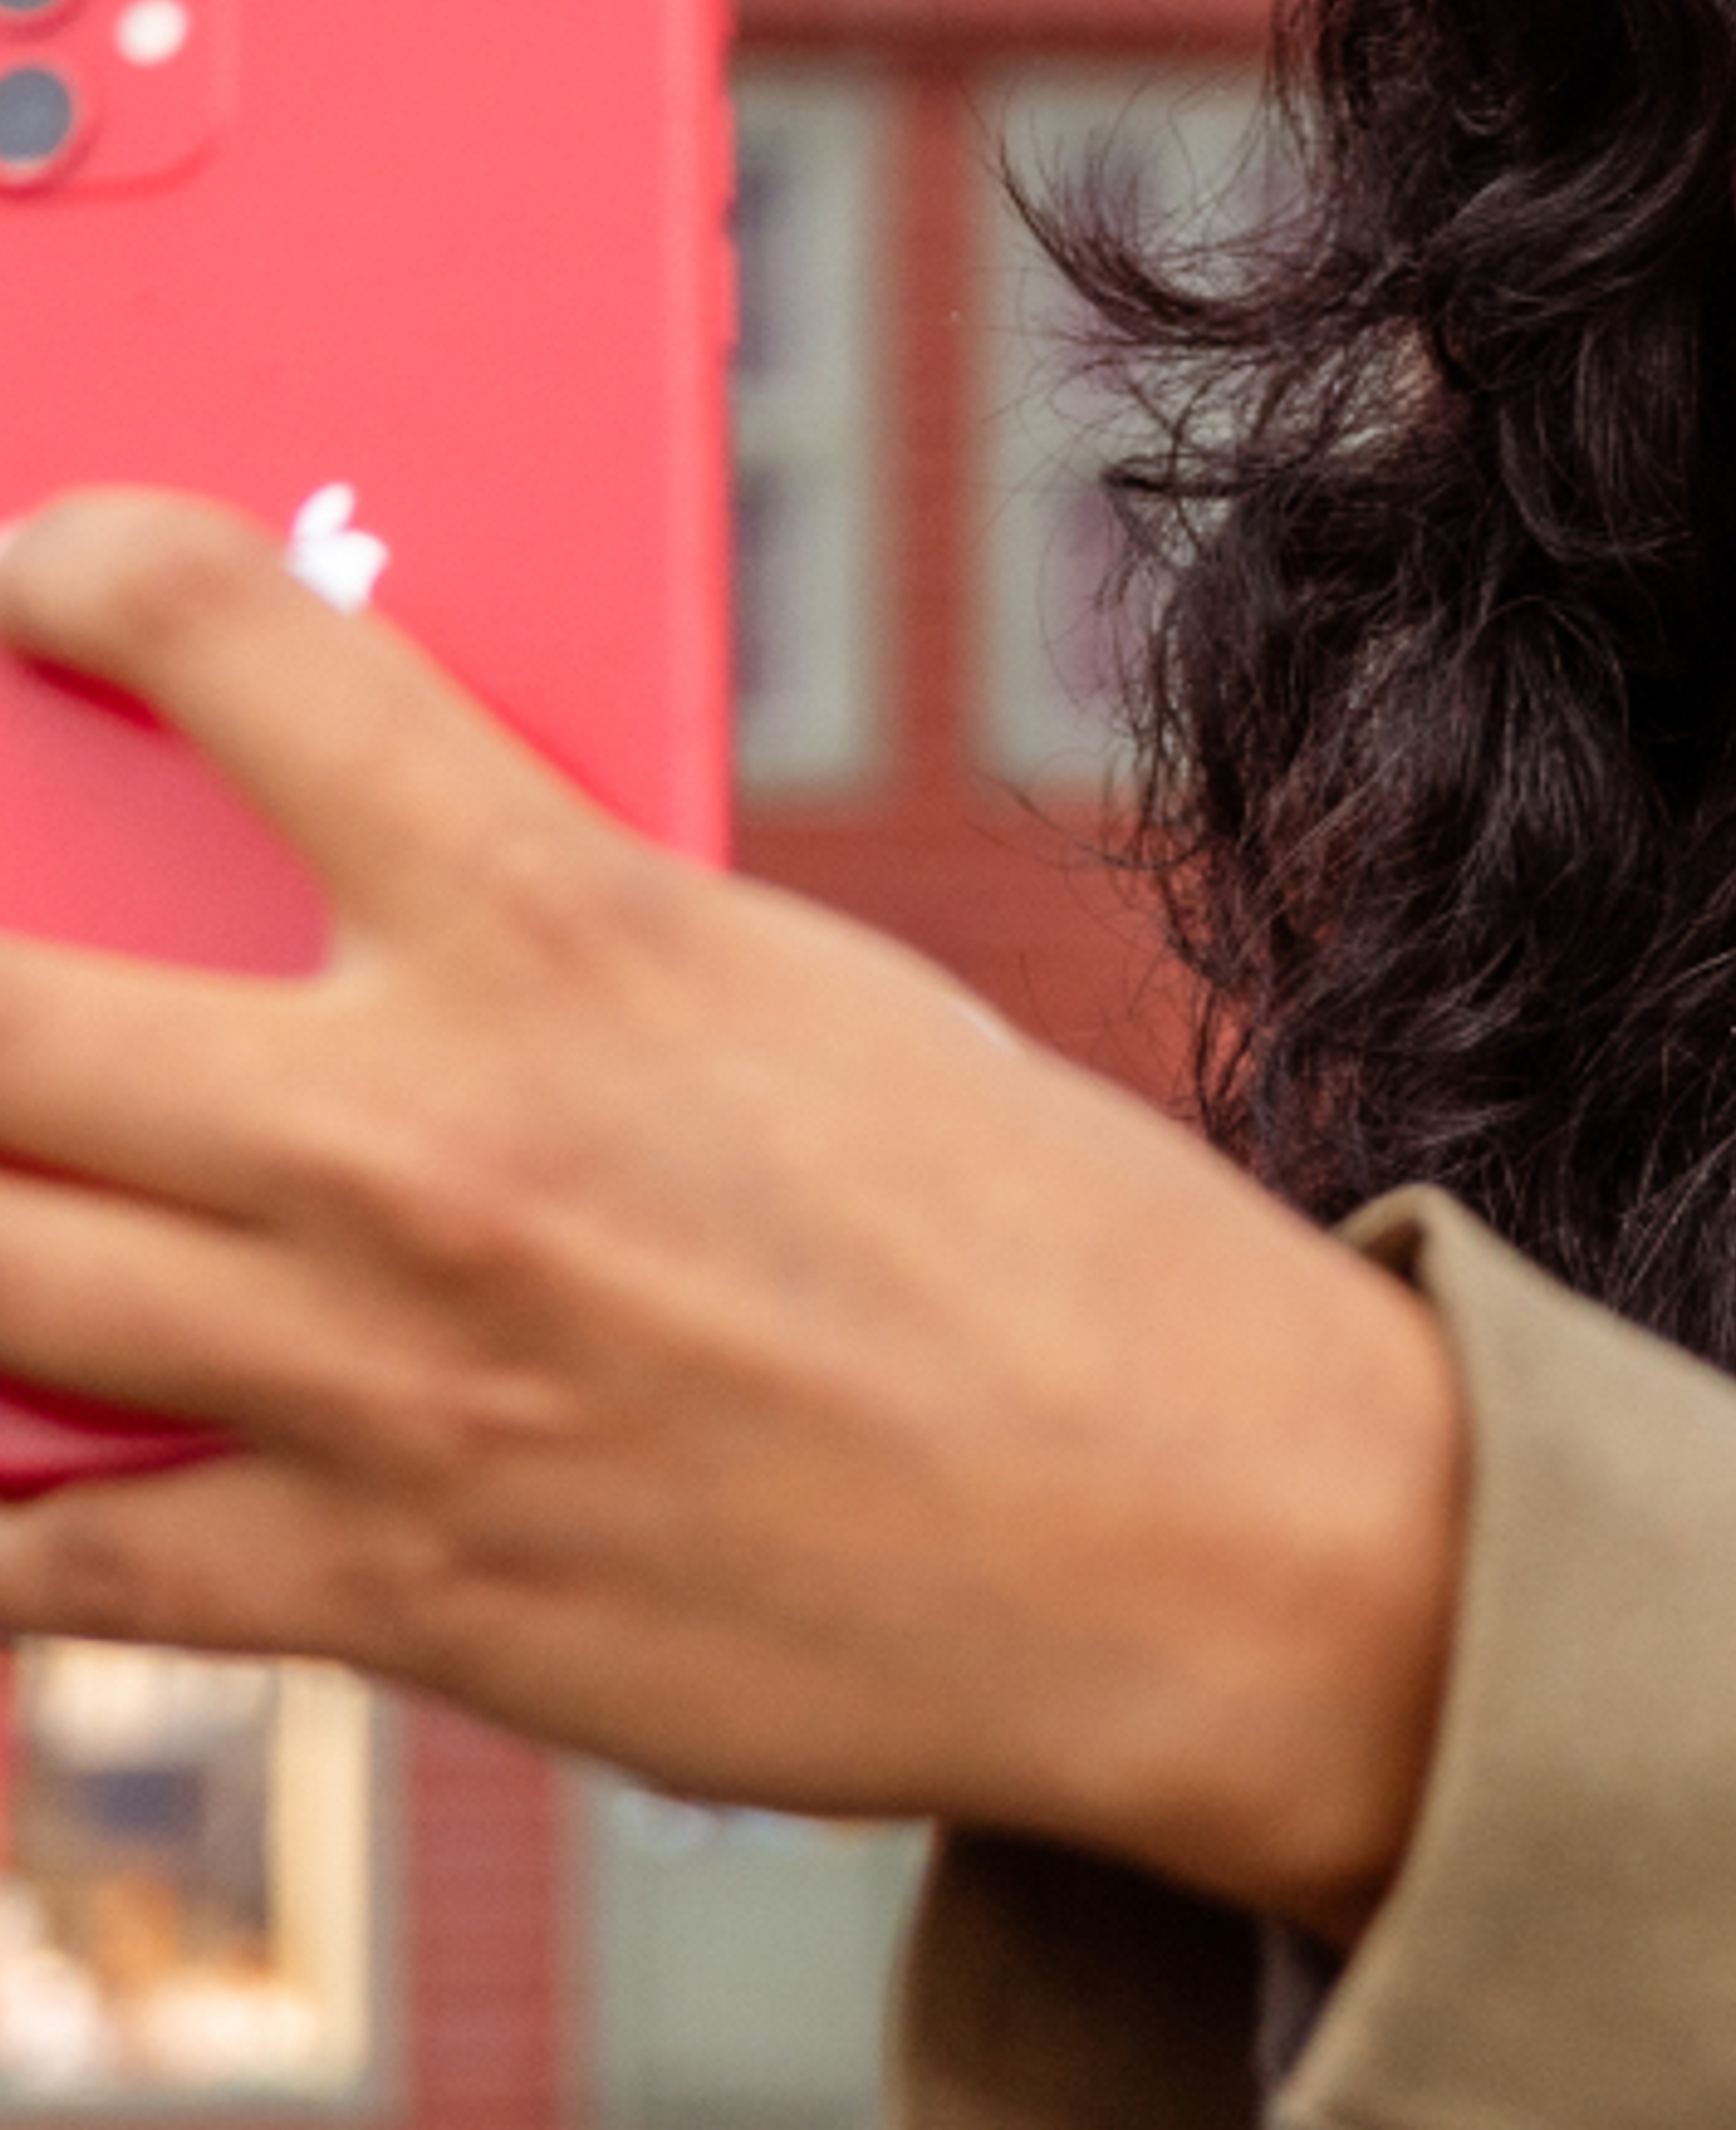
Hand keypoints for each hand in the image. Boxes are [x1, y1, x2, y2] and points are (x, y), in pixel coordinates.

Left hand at [0, 493, 1463, 1941]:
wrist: (1190, 1534)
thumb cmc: (1026, 1228)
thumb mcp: (801, 994)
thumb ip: (553, 949)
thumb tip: (341, 930)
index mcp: (575, 932)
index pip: (255, 659)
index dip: (97, 570)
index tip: (37, 569)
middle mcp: (434, 1144)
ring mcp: (386, 1385)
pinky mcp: (388, 1593)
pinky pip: (64, 1560)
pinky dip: (7, 1496)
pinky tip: (11, 1448)